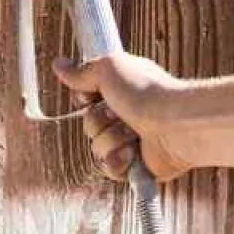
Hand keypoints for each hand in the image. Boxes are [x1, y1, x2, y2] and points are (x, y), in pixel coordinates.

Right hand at [52, 53, 195, 181]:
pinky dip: (118, 161)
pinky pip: (109, 169)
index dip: (86, 99)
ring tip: (133, 133)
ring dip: (111, 140)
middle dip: (99, 121)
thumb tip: (59, 65)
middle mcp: (127, 116)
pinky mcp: (136, 166)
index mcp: (122, 91)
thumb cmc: (148, 92)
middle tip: (119, 114)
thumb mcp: (108, 68)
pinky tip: (132, 153)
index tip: (93, 95)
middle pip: (89, 125)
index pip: (87, 100)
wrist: (174, 124)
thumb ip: (82, 71)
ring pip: (97, 148)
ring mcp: (131, 142)